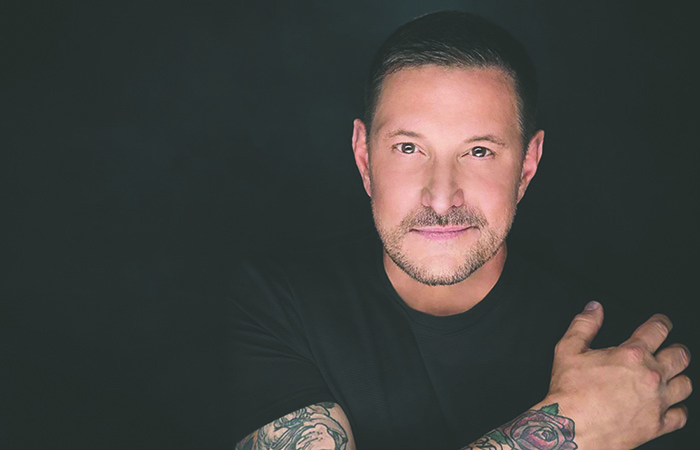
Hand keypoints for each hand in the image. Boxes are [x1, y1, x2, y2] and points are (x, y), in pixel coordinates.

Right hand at [542, 302, 691, 448]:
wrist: (572, 429)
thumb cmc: (570, 393)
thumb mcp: (568, 350)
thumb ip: (584, 325)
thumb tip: (594, 308)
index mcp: (632, 355)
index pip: (658, 330)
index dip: (662, 322)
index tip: (662, 322)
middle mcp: (650, 377)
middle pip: (680, 356)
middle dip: (677, 349)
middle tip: (671, 348)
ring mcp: (657, 402)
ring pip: (685, 384)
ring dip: (679, 377)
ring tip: (671, 376)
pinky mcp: (657, 425)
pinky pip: (681, 415)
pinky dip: (678, 409)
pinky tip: (670, 405)